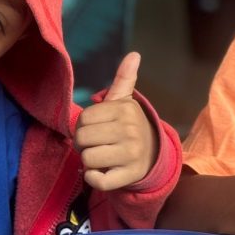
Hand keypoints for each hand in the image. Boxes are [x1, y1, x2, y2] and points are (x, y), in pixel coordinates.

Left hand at [74, 52, 157, 190]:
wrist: (153, 155)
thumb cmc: (128, 127)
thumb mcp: (125, 102)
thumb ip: (124, 79)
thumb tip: (134, 54)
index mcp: (125, 111)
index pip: (83, 119)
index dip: (83, 126)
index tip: (96, 129)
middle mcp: (130, 131)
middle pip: (82, 139)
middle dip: (83, 144)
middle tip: (96, 144)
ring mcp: (131, 155)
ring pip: (87, 159)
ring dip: (88, 161)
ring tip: (101, 156)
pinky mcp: (129, 176)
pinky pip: (98, 180)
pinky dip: (93, 178)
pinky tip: (101, 171)